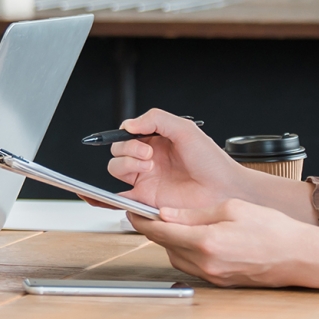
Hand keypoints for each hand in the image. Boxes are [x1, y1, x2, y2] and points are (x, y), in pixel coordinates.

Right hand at [105, 109, 251, 209]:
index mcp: (157, 142)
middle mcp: (149, 161)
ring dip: (126, 165)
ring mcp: (146, 180)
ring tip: (148, 167)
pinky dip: (102, 197)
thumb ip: (155, 119)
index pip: (127, 134)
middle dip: (128, 149)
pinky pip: (117, 199)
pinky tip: (94, 194)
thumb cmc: (211, 161)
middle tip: (148, 154)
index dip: (127, 134)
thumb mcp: (184, 128)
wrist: (224, 189)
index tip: (135, 134)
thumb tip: (128, 124)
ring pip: (115, 169)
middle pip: (118, 151)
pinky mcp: (146, 199)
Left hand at [130, 201, 318, 292]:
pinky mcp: (220, 283)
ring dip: (172, 242)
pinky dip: (188, 252)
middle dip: (157, 229)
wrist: (298, 256)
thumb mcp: (230, 209)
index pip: (160, 232)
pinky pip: (193, 267)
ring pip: (177, 258)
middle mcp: (205, 264)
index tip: (132, 210)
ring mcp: (212, 277)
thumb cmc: (272, 230)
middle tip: (156, 213)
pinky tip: (198, 240)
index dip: (141, 219)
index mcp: (205, 242)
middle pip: (165, 246)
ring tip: (181, 224)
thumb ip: (194, 214)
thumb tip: (166, 214)